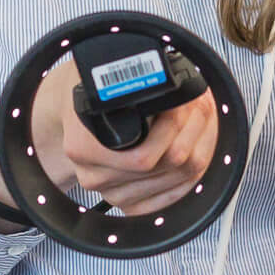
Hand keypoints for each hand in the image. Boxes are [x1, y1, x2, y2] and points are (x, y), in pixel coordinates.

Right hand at [0, 56, 219, 217]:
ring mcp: (113, 193)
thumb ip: (123, 72)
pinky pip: (174, 199)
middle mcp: (94, 176)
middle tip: (202, 103)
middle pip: (169, 167)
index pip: (145, 157)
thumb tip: (163, 69)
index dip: (175, 127)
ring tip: (201, 117)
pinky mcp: (130, 204)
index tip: (185, 102)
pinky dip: (196, 173)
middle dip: (195, 130)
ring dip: (202, 146)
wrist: (72, 110)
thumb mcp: (98, 69)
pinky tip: (198, 145)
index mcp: (82, 147)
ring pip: (180, 181)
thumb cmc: (90, 87)